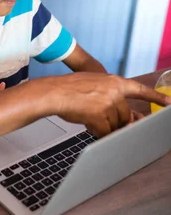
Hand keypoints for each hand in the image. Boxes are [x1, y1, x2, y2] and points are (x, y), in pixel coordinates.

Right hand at [50, 73, 170, 137]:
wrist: (55, 92)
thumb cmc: (71, 89)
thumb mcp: (95, 86)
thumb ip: (112, 97)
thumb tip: (128, 115)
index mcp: (115, 82)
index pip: (140, 90)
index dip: (156, 97)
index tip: (169, 103)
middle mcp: (115, 92)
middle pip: (126, 115)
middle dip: (116, 121)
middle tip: (101, 118)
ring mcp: (108, 105)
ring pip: (116, 125)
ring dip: (104, 126)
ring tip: (88, 116)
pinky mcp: (100, 117)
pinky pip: (106, 132)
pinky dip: (98, 131)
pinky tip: (88, 123)